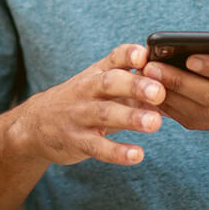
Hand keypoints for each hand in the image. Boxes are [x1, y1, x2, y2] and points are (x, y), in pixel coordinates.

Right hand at [9, 43, 163, 166]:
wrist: (35, 125)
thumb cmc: (81, 101)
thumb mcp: (100, 84)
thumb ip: (133, 82)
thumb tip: (174, 83)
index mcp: (97, 73)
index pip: (114, 58)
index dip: (129, 54)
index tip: (144, 54)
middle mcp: (87, 91)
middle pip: (110, 83)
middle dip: (135, 85)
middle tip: (159, 92)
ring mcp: (80, 116)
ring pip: (105, 114)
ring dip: (131, 117)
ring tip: (155, 123)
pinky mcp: (77, 141)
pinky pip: (98, 147)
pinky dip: (117, 152)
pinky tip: (137, 155)